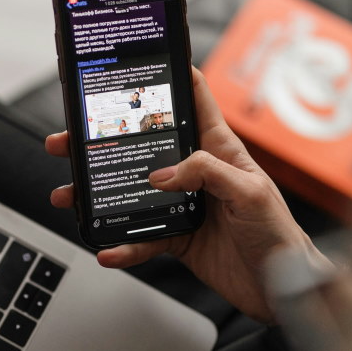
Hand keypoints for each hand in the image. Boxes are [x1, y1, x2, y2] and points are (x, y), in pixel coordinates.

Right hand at [45, 67, 330, 321]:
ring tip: (70, 195)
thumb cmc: (278, 233)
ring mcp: (181, 204)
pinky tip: (107, 249)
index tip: (136, 61)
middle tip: (69, 139)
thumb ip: (208, 173)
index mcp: (218, 149)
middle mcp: (195, 172)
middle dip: (103, 140)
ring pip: (131, 193)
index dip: (169, 76)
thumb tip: (162, 174)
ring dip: (98, 194)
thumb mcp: (250, 192)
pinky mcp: (176, 237)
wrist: (282, 288)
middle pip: (143, 147)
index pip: (193, 100)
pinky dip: (122, 245)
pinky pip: (141, 238)